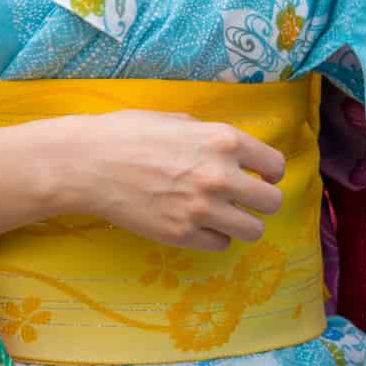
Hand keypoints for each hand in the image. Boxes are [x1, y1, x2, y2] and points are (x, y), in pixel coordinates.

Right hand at [74, 110, 287, 251]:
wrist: (90, 164)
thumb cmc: (130, 134)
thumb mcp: (180, 120)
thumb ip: (211, 135)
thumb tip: (232, 150)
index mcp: (224, 140)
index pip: (275, 165)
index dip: (270, 172)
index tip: (262, 176)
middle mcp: (221, 176)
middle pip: (272, 202)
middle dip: (262, 200)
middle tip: (245, 199)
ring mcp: (202, 209)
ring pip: (253, 230)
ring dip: (243, 223)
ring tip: (225, 215)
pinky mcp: (182, 235)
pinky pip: (221, 244)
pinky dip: (215, 237)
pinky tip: (200, 225)